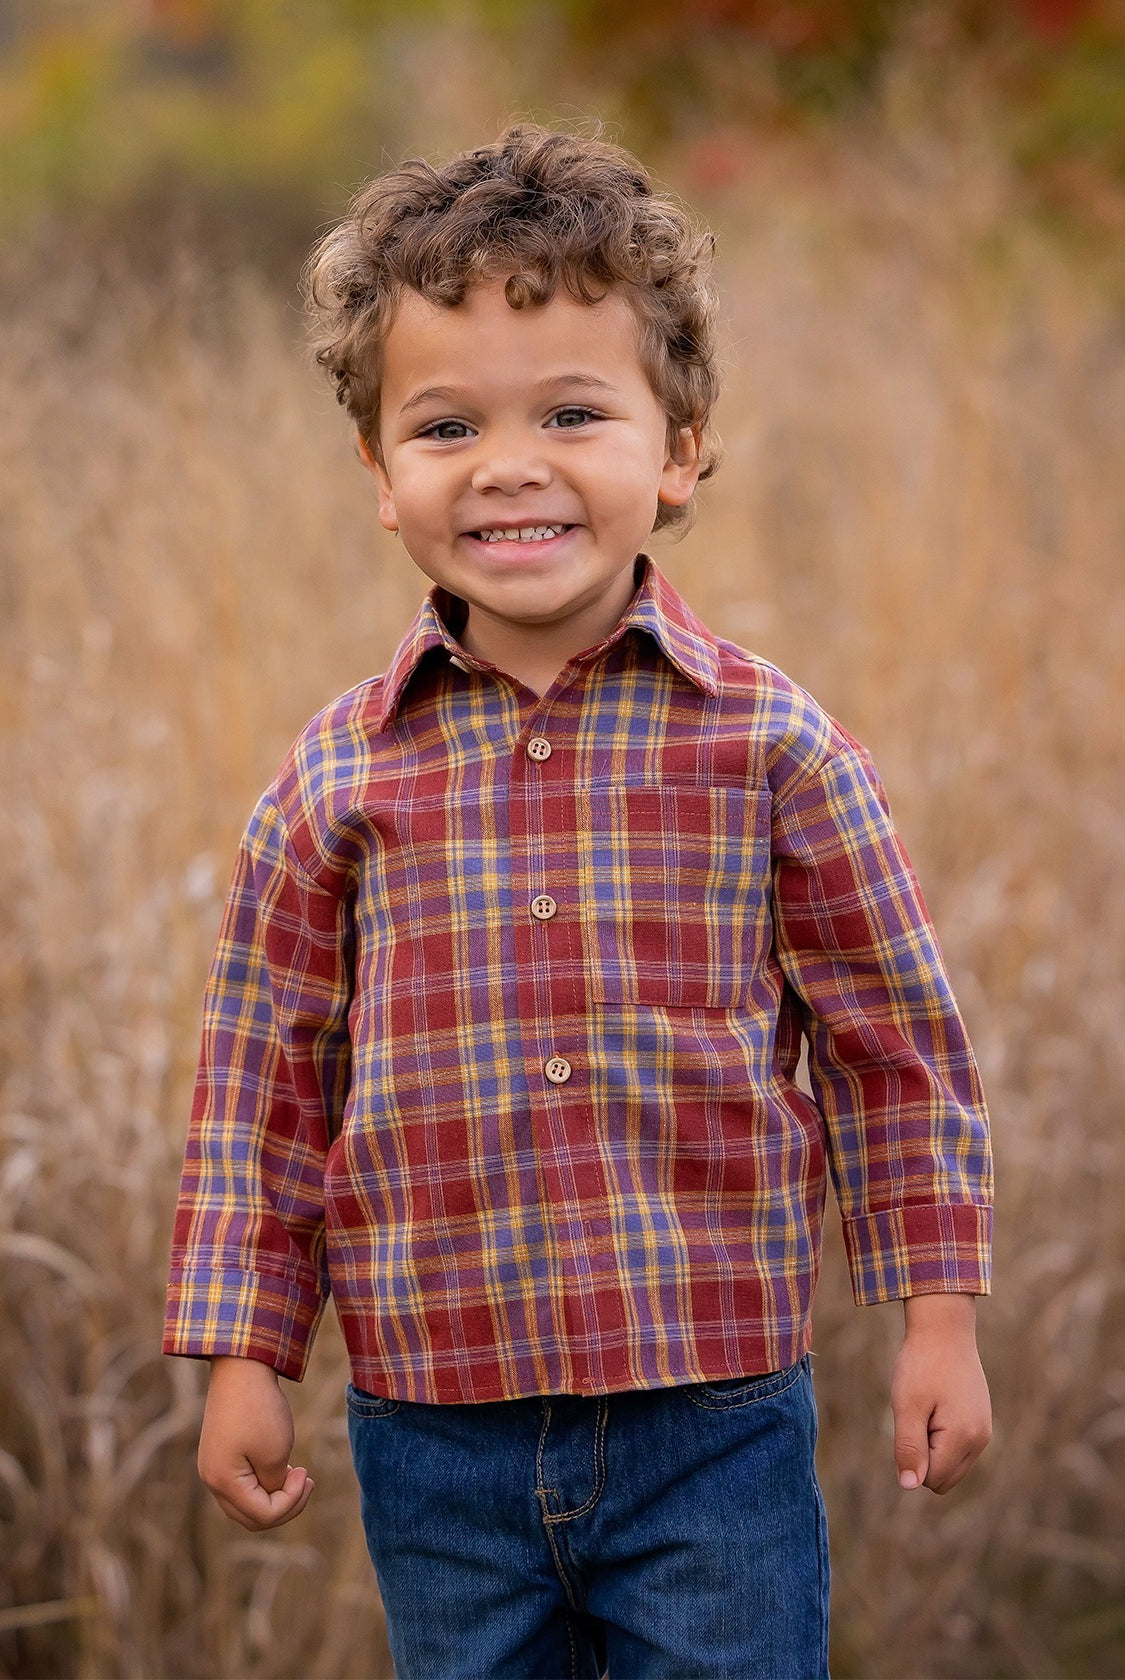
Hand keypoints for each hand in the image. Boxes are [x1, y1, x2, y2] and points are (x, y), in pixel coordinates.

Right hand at [197, 1356, 314, 1528]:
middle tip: (307, 1481)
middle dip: (284, 1506)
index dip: (291, 1501)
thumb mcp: (275, 1452)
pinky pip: (242, 1484)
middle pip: (251, 1517)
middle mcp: (211, 1480)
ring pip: (245, 1503)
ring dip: (274, 1496)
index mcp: (223, 1482)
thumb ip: (275, 1485)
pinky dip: (263, 1483)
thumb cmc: (260, 1409)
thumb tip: (272, 1496)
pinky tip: (282, 1466)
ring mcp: (212, 1467)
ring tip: (297, 1475)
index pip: (262, 1515)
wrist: (240, 1368)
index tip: (306, 1472)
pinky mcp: (219, 1454)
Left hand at [891, 1294, 991, 1494]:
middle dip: (923, 1455)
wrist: (944, 1329)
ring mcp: (984, 1432)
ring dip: (931, 1445)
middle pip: (942, 1478)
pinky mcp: (980, 1422)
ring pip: (950, 1465)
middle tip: (917, 1415)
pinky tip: (936, 1405)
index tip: (911, 1419)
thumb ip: (909, 1448)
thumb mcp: (907, 1405)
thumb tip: (909, 1486)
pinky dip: (940, 1436)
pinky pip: (956, 1449)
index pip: (930, 1479)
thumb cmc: (922, 1365)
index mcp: (964, 1438)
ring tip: (927, 1408)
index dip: (911, 1455)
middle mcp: (981, 1440)